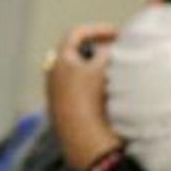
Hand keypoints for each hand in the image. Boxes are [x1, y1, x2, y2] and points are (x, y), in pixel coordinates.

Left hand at [44, 22, 121, 170]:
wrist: (84, 140)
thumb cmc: (92, 98)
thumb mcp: (104, 68)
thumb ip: (107, 51)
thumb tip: (108, 48)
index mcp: (59, 61)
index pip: (76, 34)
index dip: (98, 30)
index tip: (118, 34)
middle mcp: (52, 75)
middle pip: (74, 53)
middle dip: (96, 50)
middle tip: (115, 53)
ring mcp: (55, 94)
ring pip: (76, 73)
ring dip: (94, 70)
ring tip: (114, 73)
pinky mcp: (62, 111)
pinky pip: (77, 91)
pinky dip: (91, 86)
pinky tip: (107, 94)